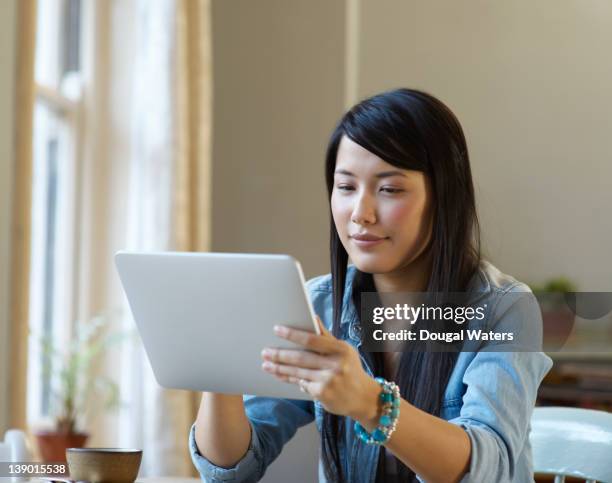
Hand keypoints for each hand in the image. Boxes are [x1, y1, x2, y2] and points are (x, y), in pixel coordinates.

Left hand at [261, 317, 380, 422]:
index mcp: (341, 349)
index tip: (277, 329)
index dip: (293, 334)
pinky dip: (291, 379)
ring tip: (266, 365)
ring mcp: (329, 381)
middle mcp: (336, 365)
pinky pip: (302, 384)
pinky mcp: (323, 394)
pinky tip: (280, 376)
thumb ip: (326, 336)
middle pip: (301, 358)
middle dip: (280, 355)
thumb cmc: (350, 368)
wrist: (363, 397)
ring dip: (279, 369)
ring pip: (298, 372)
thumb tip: (313, 317)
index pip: (312, 339)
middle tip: (265, 352)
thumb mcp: (344, 350)